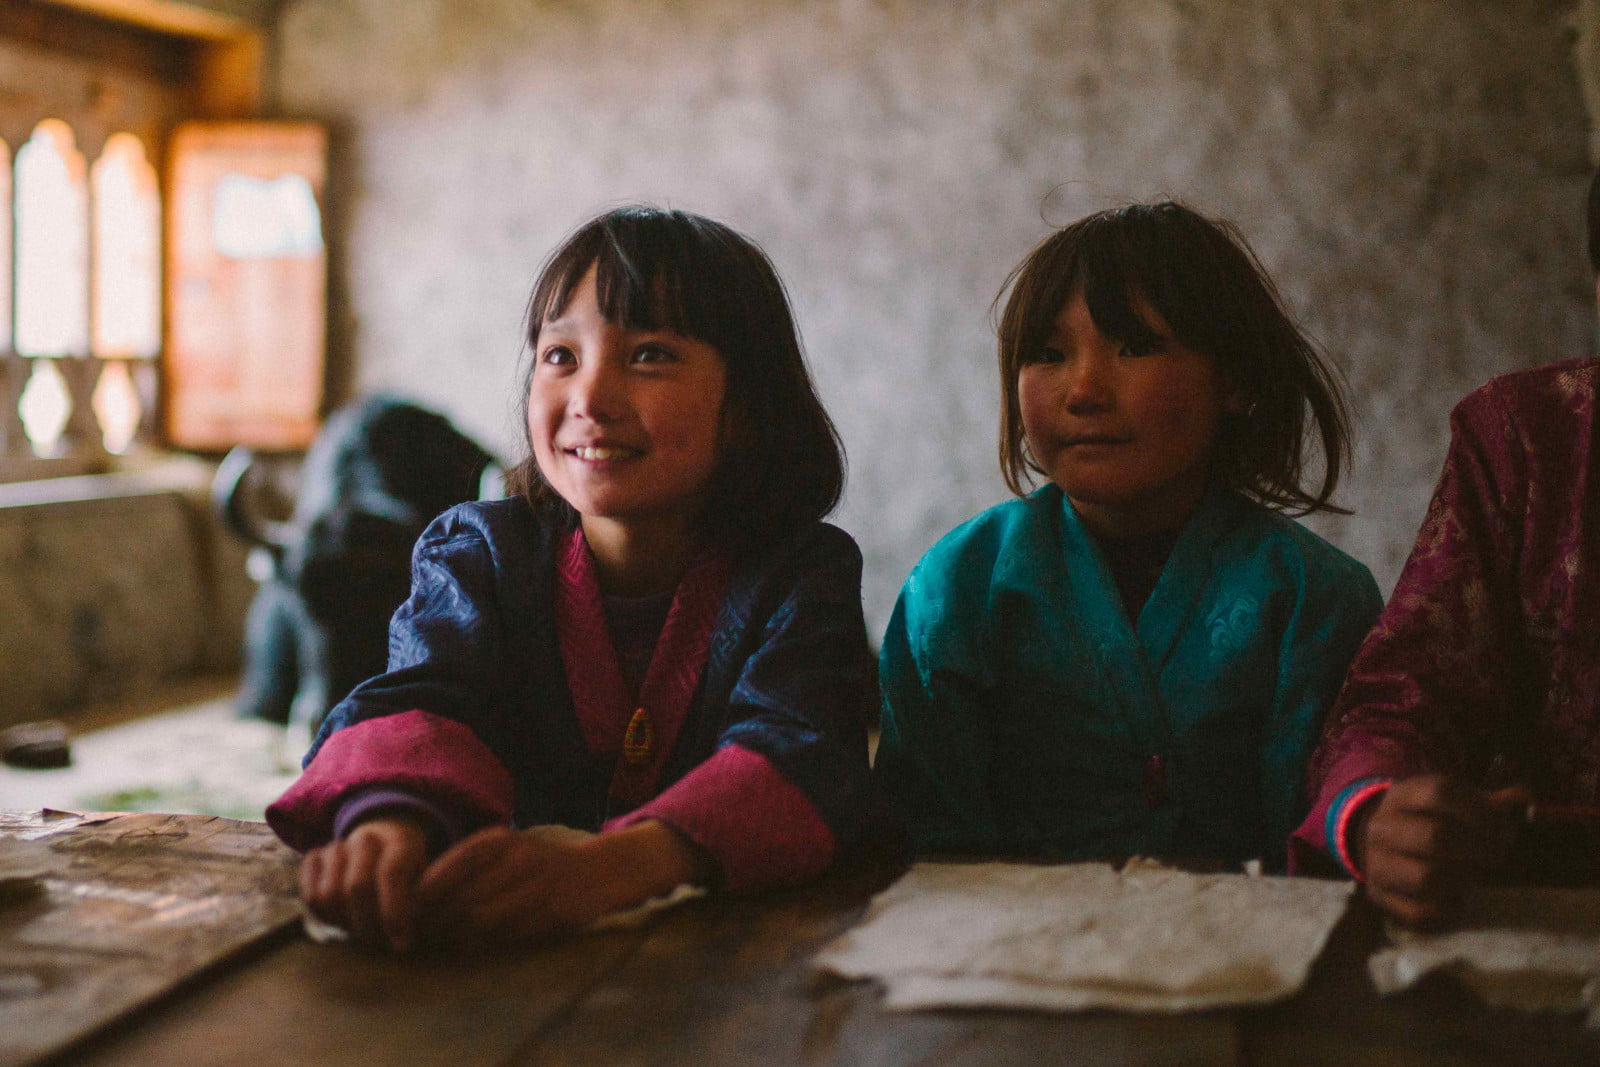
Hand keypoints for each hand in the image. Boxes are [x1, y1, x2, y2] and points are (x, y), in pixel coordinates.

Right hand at [299, 816, 430, 950]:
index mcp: (400, 841)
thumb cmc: (410, 874)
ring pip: (328, 894)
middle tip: (379, 943)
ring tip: (362, 931)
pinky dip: (323, 915)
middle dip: (368, 924)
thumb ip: (421, 904)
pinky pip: (308, 895)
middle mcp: (366, 838)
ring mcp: (337, 845)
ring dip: (344, 922)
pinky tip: (342, 919)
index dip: (394, 912)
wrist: (382, 845)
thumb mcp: (426, 883)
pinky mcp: (314, 858)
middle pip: (356, 887)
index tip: (401, 944)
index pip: (392, 873)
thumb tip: (405, 938)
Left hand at [416, 820, 705, 944]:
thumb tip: (413, 900)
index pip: (447, 868)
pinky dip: (485, 945)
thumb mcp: (503, 853)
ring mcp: (537, 886)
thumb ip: (465, 870)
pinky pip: (506, 935)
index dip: (422, 895)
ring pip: (480, 919)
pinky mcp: (552, 913)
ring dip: (455, 938)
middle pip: (459, 897)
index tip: (406, 915)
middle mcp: (517, 858)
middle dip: (434, 922)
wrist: (598, 872)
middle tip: (416, 939)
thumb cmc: (537, 866)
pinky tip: (475, 948)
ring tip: (441, 946)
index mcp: (499, 840)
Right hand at [1353, 774, 1523, 926]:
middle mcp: (1381, 827)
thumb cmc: (1428, 822)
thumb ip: (1487, 802)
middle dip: (1479, 849)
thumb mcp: (1450, 804)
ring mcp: (1376, 862)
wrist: (1379, 845)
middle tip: (1497, 855)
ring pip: (1427, 877)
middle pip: (1435, 836)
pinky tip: (1458, 899)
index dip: (1480, 811)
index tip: (1504, 828)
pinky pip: (1420, 912)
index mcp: (1401, 796)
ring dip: (1463, 879)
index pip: (1440, 793)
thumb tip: (1523, 797)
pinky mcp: (1378, 895)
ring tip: (1474, 875)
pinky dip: (1448, 910)